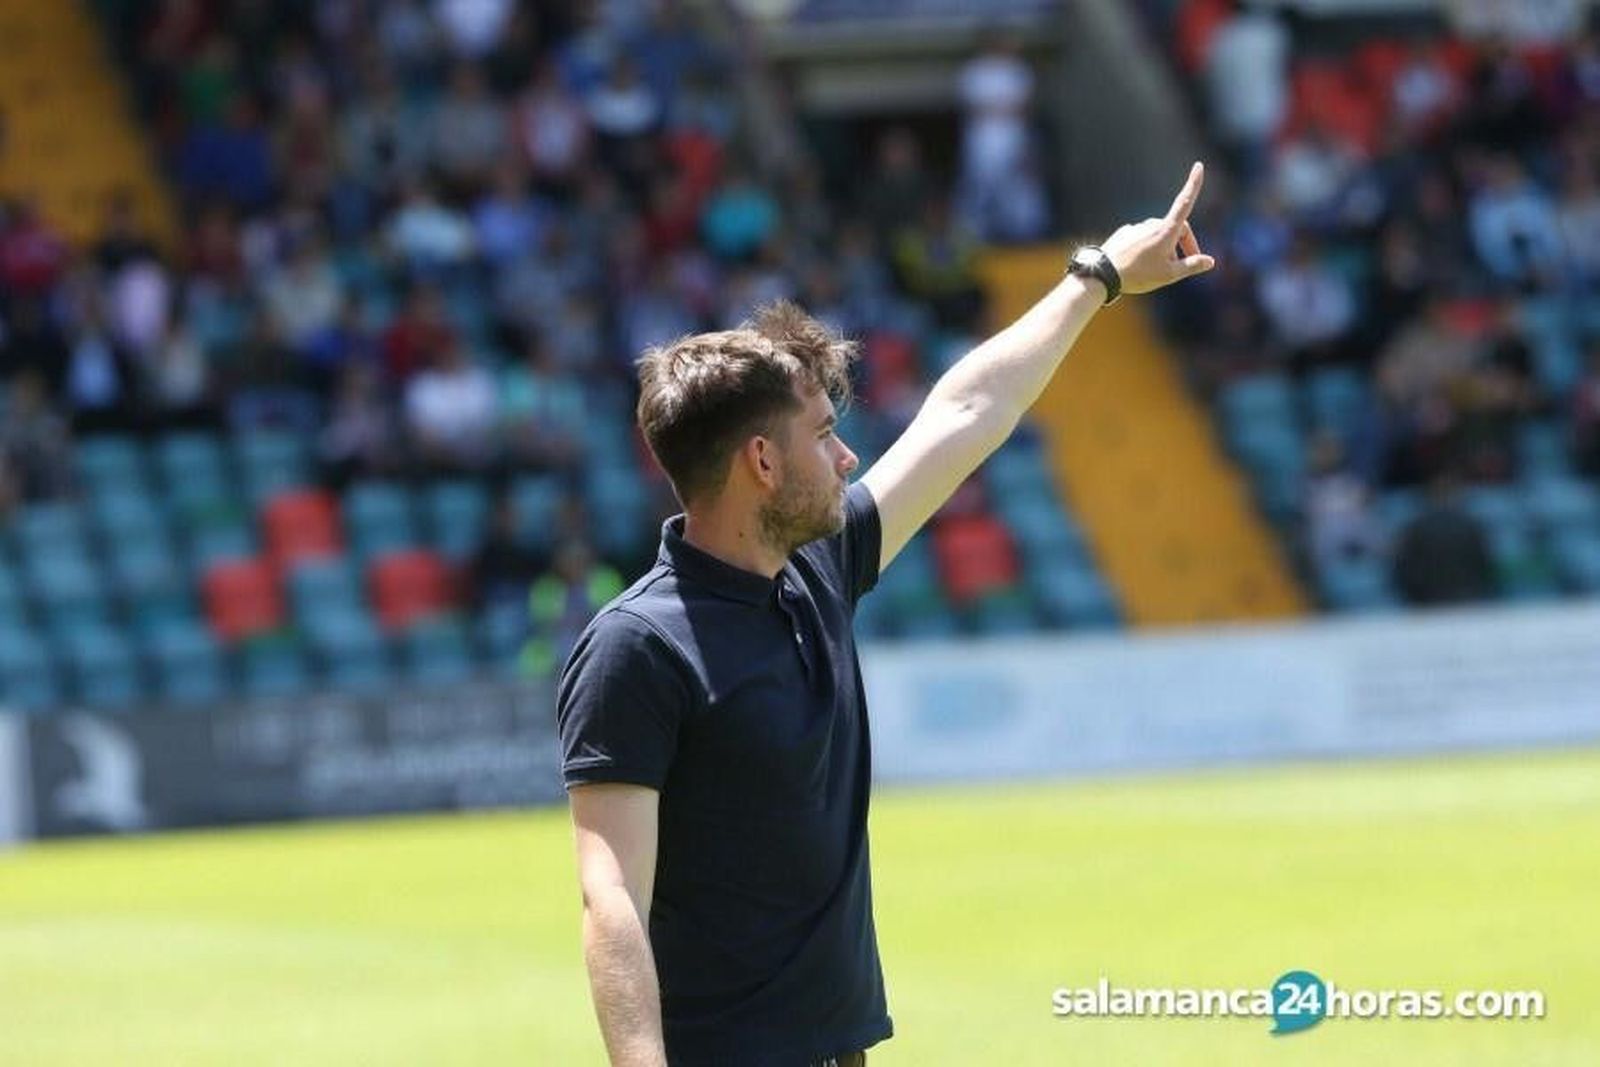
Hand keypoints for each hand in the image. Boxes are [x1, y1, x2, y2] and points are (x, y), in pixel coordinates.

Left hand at [1099, 162, 1215, 294]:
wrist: (1103, 274)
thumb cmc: (1138, 274)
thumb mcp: (1169, 274)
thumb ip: (1191, 266)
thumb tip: (1209, 261)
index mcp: (1166, 230)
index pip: (1185, 202)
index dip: (1194, 185)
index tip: (1199, 166)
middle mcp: (1151, 224)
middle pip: (1176, 229)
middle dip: (1185, 244)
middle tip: (1188, 263)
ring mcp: (1136, 228)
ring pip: (1158, 235)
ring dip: (1165, 249)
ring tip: (1159, 270)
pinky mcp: (1125, 234)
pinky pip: (1142, 239)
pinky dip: (1148, 249)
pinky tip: (1140, 265)